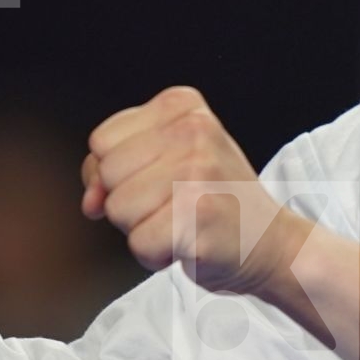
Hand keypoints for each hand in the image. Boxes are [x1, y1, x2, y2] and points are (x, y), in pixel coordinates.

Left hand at [81, 85, 294, 295]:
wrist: (269, 241)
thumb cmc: (212, 199)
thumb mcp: (164, 160)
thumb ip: (112, 167)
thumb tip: (91, 201)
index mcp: (182, 105)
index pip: (102, 141)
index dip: (117, 172)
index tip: (158, 179)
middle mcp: (193, 130)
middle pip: (106, 173)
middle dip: (129, 200)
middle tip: (174, 202)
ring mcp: (198, 172)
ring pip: (118, 209)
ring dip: (143, 228)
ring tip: (182, 221)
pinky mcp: (199, 216)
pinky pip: (139, 244)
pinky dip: (156, 255)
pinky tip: (188, 242)